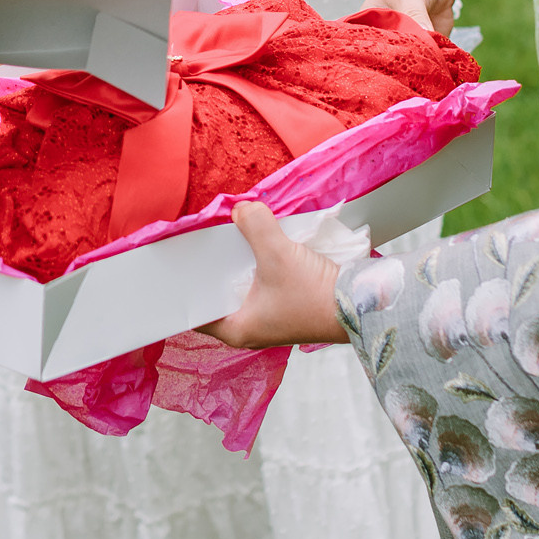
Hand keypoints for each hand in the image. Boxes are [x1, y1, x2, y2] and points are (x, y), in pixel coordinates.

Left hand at [197, 202, 351, 348]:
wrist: (362, 306)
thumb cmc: (315, 296)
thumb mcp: (277, 254)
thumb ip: (254, 226)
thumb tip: (243, 209)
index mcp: (237, 330)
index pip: (196, 311)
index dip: (184, 288)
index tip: (176, 265)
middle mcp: (250, 327)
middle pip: (219, 292)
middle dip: (213, 266)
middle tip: (200, 241)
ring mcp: (270, 317)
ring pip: (242, 284)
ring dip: (238, 262)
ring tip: (226, 237)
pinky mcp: (287, 304)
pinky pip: (261, 281)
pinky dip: (257, 263)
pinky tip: (255, 243)